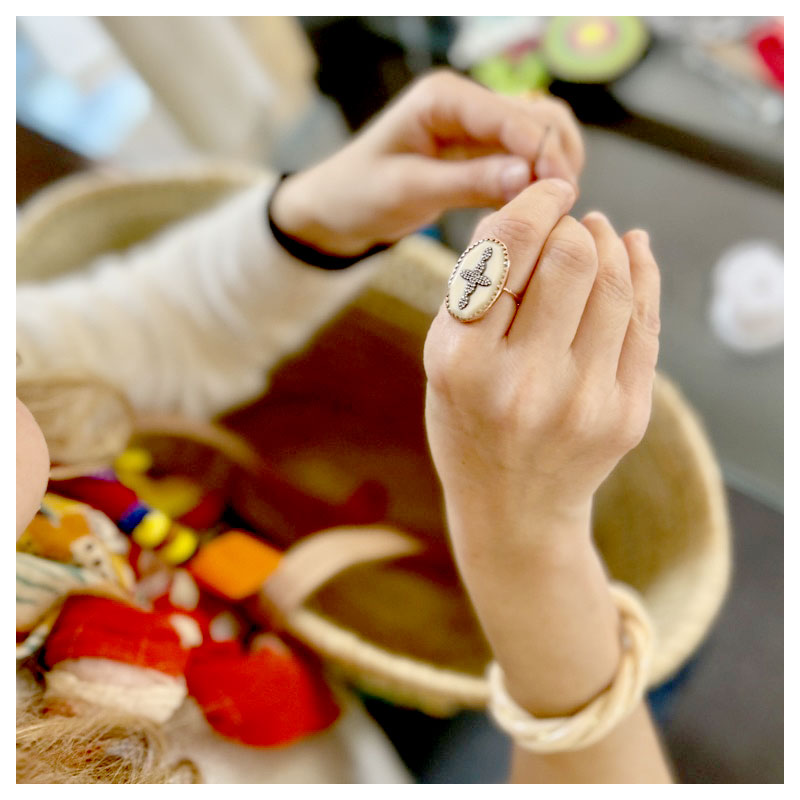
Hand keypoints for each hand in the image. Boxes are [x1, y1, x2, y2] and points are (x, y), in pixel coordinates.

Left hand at [270, 70, 583, 255]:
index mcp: (442, 98)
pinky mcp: (480, 153)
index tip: (562, 190)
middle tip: (562, 206)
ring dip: (554, 167)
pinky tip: (537, 210)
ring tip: (554, 210)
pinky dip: (537, 181)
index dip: (543, 150)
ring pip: (539, 136)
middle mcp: (466, 103)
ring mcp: (476, 126)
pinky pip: (523, 160)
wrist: (337, 208)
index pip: (510, 115)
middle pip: (538, 116)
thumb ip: (468, 181)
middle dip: (556, 157)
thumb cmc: (359, 194)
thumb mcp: (408, 190)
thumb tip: (530, 176)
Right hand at [424, 179, 659, 540]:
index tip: (549, 190)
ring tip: (595, 235)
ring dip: (608, 243)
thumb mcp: (444, 356)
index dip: (535, 204)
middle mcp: (523, 384)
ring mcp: (583, 402)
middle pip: (573, 258)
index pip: (507, 251)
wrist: (512, 508)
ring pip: (617, 282)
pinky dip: (641, 274)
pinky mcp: (626, 415)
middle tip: (567, 220)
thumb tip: (527, 209)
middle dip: (572, 224)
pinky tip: (631, 253)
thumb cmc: (468, 423)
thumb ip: (475, 284)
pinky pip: (645, 321)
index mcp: (462, 364)